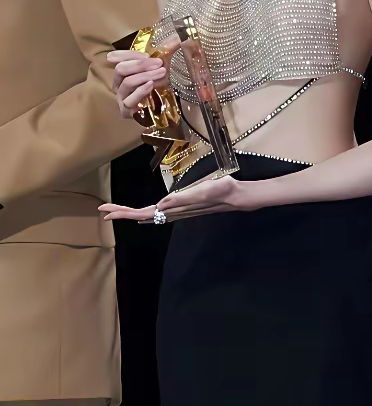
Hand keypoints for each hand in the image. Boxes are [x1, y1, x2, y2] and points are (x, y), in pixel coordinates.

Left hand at [99, 173, 256, 222]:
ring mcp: (177, 210)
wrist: (235, 196)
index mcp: (174, 208)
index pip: (143, 213)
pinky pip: (157, 210)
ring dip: (132, 211)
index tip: (106, 213)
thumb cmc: (221, 191)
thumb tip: (159, 205)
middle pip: (142, 214)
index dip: (124, 213)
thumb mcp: (203, 191)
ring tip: (116, 210)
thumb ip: (182, 199)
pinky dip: (145, 210)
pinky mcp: (182, 206)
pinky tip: (146, 210)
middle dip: (122, 212)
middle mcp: (172, 211)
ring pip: (149, 213)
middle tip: (102, 211)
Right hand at [106, 49, 167, 117]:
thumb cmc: (158, 85)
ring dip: (145, 75)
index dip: (130, 54)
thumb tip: (178, 38)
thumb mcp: (162, 67)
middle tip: (159, 63)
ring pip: (127, 83)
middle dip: (140, 64)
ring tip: (161, 72)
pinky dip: (140, 91)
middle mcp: (118, 84)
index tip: (147, 54)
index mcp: (123, 72)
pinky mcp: (126, 111)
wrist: (162, 109)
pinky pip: (129, 100)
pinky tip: (150, 85)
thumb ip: (167, 52)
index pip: (118, 59)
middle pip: (121, 69)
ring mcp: (121, 97)